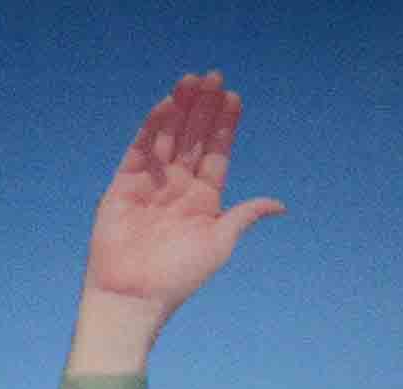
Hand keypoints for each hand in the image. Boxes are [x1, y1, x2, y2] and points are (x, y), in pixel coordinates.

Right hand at [81, 72, 279, 322]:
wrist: (134, 296)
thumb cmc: (179, 277)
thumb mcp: (220, 243)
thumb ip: (244, 215)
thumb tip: (279, 205)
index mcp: (203, 200)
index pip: (217, 153)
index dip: (225, 125)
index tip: (234, 98)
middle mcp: (178, 188)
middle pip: (194, 138)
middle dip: (204, 108)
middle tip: (214, 77)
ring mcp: (151, 185)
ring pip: (169, 138)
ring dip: (180, 110)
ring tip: (192, 80)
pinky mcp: (124, 187)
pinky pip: (140, 150)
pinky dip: (152, 127)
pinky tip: (167, 105)